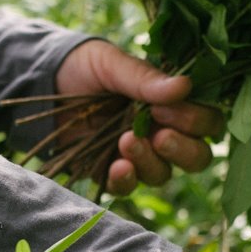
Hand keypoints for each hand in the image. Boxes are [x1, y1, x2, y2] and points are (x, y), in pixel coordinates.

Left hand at [54, 40, 221, 194]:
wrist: (43, 84)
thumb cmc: (85, 68)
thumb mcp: (112, 64)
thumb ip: (145, 78)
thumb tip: (185, 85)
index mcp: (173, 105)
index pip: (207, 123)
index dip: (195, 121)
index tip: (165, 109)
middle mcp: (163, 133)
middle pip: (197, 157)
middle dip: (184, 150)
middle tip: (160, 135)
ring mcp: (139, 157)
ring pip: (163, 174)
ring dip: (149, 162)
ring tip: (126, 141)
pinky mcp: (110, 173)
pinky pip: (128, 187)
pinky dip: (125, 180)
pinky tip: (116, 166)